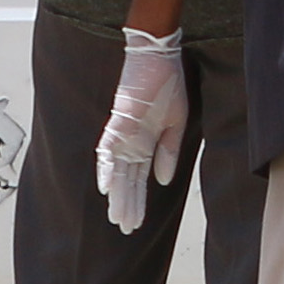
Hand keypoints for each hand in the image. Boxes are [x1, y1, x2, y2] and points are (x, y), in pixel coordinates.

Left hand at [99, 27, 189, 234]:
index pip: (140, 179)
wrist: (160, 54)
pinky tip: (105, 187)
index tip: (138, 223)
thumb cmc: (168, 83)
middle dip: (127, 205)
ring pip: (116, 170)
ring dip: (117, 194)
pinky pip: (109, 148)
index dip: (139, 201)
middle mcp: (131, 142)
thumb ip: (169, 151)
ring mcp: (123, 133)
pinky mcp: (118, 121)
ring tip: (117, 217)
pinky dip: (107, 167)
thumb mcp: (177, 122)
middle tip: (125, 229)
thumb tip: (163, 181)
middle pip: (127, 180)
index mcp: (146, 143)